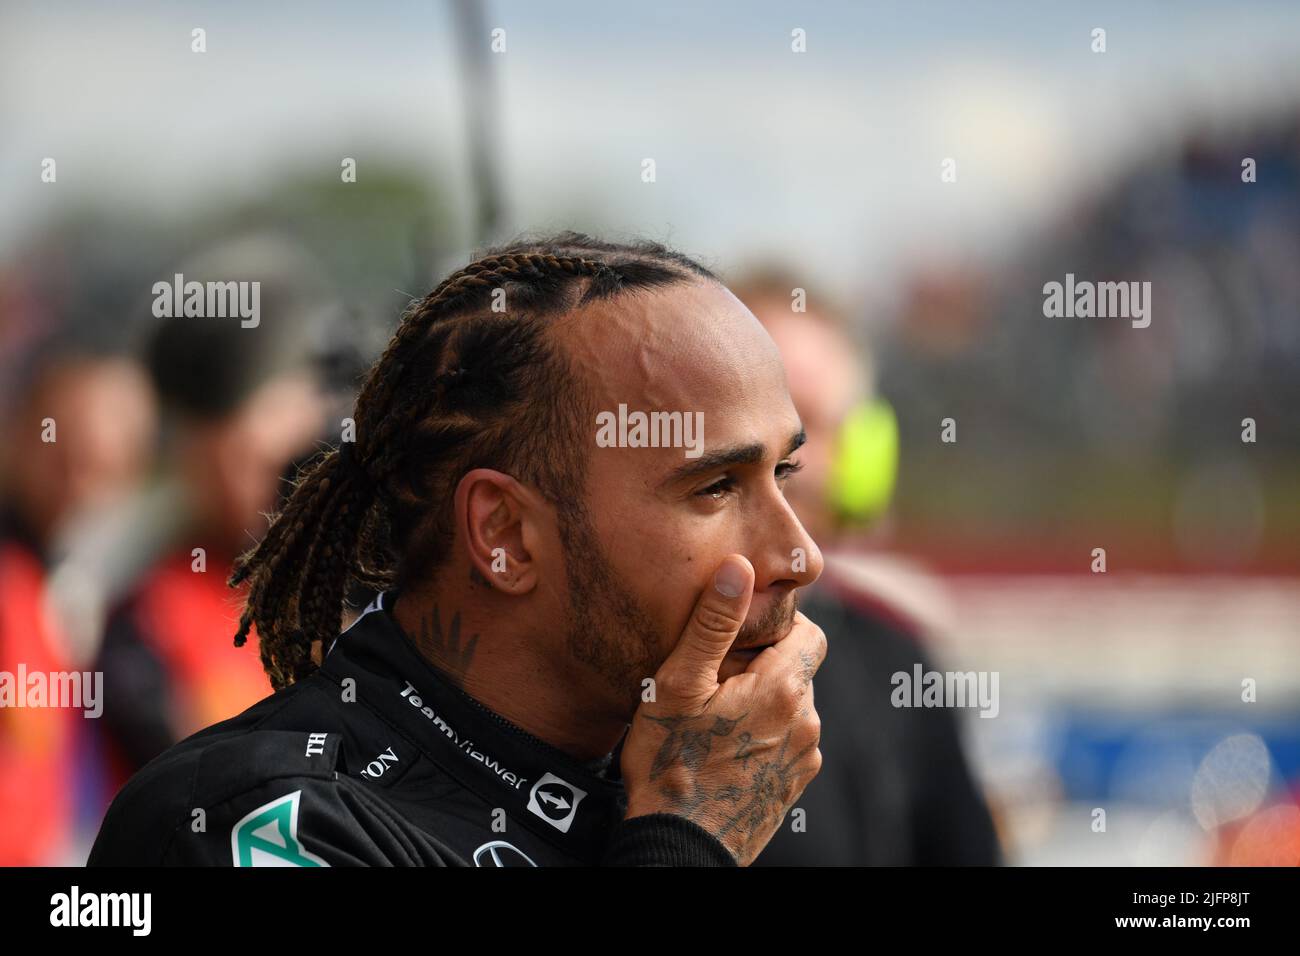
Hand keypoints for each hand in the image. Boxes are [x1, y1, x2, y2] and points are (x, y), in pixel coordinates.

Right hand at [619, 554, 825, 864]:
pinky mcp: (795, 786)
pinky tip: (723, 749)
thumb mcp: (679, 685)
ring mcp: (805, 758)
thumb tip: (740, 567)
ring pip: (791, 706)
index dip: (777, 628)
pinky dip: (763, 735)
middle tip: (712, 682)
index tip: (736, 642)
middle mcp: (807, 721)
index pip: (811, 633)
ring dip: (762, 702)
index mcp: (785, 689)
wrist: (680, 847)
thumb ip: (713, 623)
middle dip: (763, 666)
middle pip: (797, 670)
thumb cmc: (670, 763)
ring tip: (714, 718)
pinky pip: (787, 741)